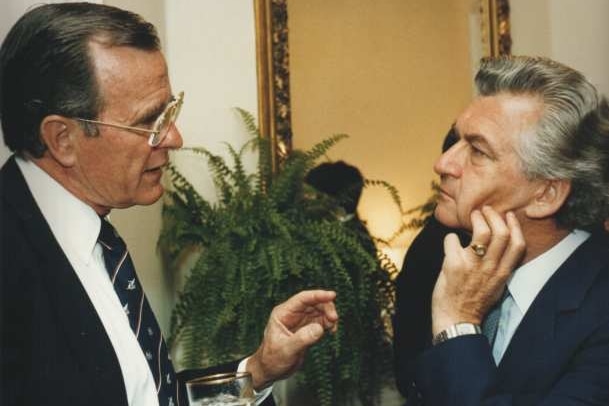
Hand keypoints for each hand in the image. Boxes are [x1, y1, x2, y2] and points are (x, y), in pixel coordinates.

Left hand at [246, 290, 337, 388]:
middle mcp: (292, 314)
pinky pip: (321, 321)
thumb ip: (302, 338)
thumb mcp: (287, 349)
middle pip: (313, 303)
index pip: (302, 299)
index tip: (332, 295)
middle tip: (334, 318)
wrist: (270, 370)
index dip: (318, 295)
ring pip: (319, 311)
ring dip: (328, 315)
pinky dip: (328, 323)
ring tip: (333, 326)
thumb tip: (319, 328)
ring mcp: (300, 321)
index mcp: (283, 313)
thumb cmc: (273, 359)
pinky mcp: (307, 329)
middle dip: (326, 307)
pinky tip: (332, 330)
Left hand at [431, 206, 524, 334]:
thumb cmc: (473, 303)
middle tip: (485, 210)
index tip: (508, 215)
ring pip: (481, 232)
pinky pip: (452, 239)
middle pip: (501, 233)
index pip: (517, 244)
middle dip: (493, 216)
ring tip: (471, 216)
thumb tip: (494, 247)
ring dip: (476, 218)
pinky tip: (450, 242)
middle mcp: (490, 268)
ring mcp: (472, 265)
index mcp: (502, 273)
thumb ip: (497, 267)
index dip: (514, 225)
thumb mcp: (495, 286)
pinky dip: (450, 237)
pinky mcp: (453, 265)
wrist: (456, 321)